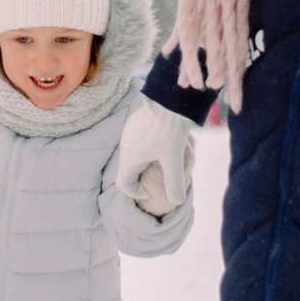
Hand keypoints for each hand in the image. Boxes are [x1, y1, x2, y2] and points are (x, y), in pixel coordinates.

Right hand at [117, 99, 194, 215]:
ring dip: (147, 161)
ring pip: (134, 153)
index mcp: (130, 157)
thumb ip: (174, 183)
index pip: (123, 183)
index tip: (150, 192)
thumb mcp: (174, 159)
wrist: (169, 98)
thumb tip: (176, 202)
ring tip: (166, 158)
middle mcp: (125, 145)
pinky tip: (166, 141)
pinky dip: (149, 147)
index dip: (135, 193)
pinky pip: (139, 140)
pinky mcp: (136, 121)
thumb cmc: (169, 130)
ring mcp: (129, 132)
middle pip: (128, 169)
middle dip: (142, 177)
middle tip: (160, 177)